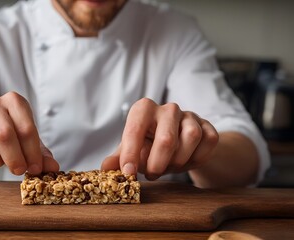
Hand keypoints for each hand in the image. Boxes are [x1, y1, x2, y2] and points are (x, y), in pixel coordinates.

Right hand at [0, 91, 58, 174]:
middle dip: (14, 159)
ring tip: (0, 161)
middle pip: (4, 136)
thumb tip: (54, 168)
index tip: (35, 168)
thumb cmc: (7, 137)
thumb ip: (41, 155)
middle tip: (18, 170)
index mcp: (15, 102)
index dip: (32, 153)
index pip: (27, 129)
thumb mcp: (27, 143)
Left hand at [101, 98, 218, 179]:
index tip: (128, 173)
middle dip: (157, 164)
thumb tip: (105, 169)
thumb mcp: (130, 149)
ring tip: (169, 167)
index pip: (134, 130)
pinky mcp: (207, 125)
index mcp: (143, 109)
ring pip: (191, 139)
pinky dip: (197, 159)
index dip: (131, 154)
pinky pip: (207, 143)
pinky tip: (186, 161)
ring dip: (179, 161)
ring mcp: (190, 115)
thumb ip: (117, 159)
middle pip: (166, 139)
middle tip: (151, 174)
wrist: (178, 142)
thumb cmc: (148, 144)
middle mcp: (167, 108)